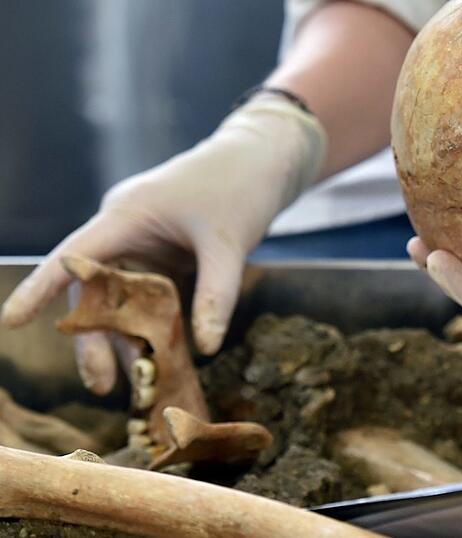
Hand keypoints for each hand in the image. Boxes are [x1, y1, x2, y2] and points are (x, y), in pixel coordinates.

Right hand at [1, 97, 325, 392]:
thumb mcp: (229, 241)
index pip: (74, 256)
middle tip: (102, 385)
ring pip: (123, 299)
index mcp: (126, 215)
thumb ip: (218, 293)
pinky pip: (151, 297)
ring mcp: (147, 245)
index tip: (11, 321)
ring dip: (128, 339)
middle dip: (96, 338)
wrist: (266, 159)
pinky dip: (156, 326)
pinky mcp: (167, 257)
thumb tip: (206, 347)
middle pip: (96, 290)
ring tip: (136, 383)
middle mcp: (127, 232)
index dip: (41, 288)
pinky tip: (162, 360)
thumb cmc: (240, 186)